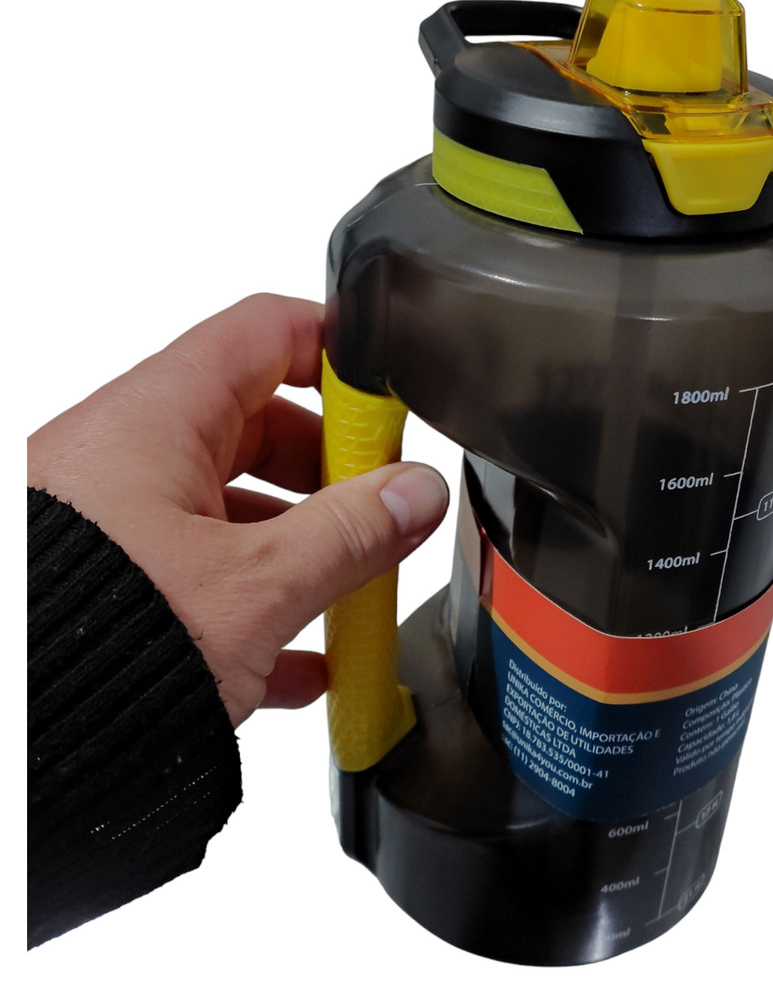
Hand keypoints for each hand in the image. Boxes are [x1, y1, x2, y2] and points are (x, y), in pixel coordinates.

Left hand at [27, 293, 448, 727]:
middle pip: (257, 424)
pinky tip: (299, 662)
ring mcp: (117, 524)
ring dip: (301, 546)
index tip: (389, 401)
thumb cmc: (90, 649)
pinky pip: (201, 573)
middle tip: (380, 504)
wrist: (9, 755)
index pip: (266, 334)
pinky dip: (258, 604)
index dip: (337, 353)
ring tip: (350, 591)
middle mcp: (127, 459)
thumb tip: (415, 495)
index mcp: (156, 422)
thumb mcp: (255, 586)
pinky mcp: (114, 587)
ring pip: (232, 506)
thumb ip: (352, 533)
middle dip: (331, 466)